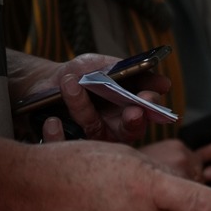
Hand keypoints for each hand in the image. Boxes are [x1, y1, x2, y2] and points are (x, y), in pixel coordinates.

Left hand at [8, 51, 171, 145]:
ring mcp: (93, 138)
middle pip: (131, 131)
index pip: (148, 111)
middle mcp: (115, 126)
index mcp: (129, 106)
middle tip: (133, 111)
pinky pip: (65, 143)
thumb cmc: (81, 72)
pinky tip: (51, 122)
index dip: (151, 106)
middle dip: (134, 120)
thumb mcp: (103, 65)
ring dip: (84, 109)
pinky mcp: (69, 145)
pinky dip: (56, 134)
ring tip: (71, 84)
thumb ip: (129, 71)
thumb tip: (164, 84)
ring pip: (95, 131)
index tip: (149, 96)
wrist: (46, 80)